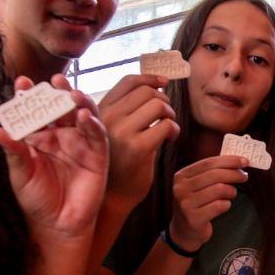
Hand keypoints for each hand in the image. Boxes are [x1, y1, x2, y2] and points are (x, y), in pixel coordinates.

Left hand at [0, 75, 108, 245]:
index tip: (22, 82)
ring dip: (79, 102)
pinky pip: (97, 135)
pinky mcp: (98, 154)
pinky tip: (84, 116)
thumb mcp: (20, 173)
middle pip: (61, 106)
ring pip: (82, 114)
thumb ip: (12, 150)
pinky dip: (92, 123)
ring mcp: (80, 143)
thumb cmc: (36, 199)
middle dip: (58, 92)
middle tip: (53, 80)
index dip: (30, 96)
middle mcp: (61, 135)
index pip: (35, 110)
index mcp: (40, 136)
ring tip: (72, 93)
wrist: (56, 225)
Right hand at [98, 74, 179, 204]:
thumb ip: (127, 109)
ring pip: (158, 104)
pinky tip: (170, 140)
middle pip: (147, 91)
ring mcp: (121, 132)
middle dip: (163, 101)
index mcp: (100, 110)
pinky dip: (174, 130)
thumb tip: (156, 84)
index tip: (164, 82)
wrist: (112, 197)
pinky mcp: (137, 147)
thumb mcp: (114, 130)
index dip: (150, 78)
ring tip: (167, 129)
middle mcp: (107, 117)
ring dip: (170, 115)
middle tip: (165, 116)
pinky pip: (166, 125)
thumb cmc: (117, 162)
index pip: (128, 81)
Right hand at [167, 155, 249, 251]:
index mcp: (181, 176)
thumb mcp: (198, 185)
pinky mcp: (194, 218)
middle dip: (234, 174)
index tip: (244, 161)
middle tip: (244, 176)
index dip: (228, 161)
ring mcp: (186, 204)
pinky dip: (226, 204)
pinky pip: (219, 206)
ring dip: (231, 191)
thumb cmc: (196, 204)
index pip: (208, 163)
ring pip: (219, 189)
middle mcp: (180, 189)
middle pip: (215, 175)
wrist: (184, 231)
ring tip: (232, 194)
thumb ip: (212, 173)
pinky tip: (224, 205)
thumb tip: (238, 162)